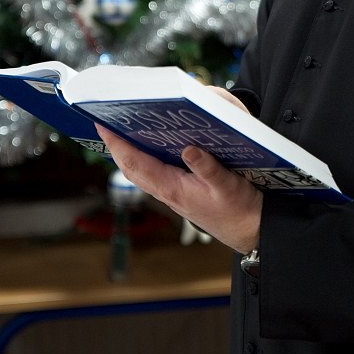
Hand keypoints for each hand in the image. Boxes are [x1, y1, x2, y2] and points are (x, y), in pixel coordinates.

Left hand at [96, 122, 261, 253]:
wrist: (250, 231)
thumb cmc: (240, 210)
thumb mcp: (228, 186)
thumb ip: (209, 168)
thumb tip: (188, 149)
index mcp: (174, 189)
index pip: (136, 164)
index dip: (118, 145)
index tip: (103, 125)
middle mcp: (168, 192)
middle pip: (131, 168)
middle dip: (116, 147)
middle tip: (106, 123)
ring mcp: (172, 194)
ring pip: (140, 172)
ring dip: (127, 153)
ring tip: (121, 132)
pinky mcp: (180, 193)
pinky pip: (153, 174)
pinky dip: (143, 159)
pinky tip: (148, 148)